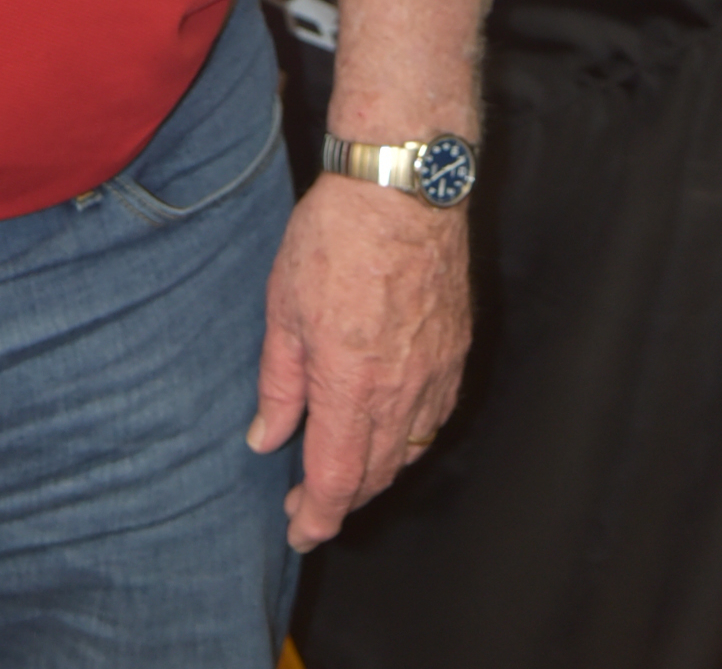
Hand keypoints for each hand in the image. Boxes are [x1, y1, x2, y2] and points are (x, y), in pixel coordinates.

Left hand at [246, 173, 469, 549]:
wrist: (401, 190)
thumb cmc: (334, 238)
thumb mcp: (283, 307)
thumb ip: (279, 383)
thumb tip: (266, 438)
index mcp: (351, 387)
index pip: (337, 480)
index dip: (316, 517)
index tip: (297, 531)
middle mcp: (401, 393)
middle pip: (374, 474)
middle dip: (340, 499)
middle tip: (307, 502)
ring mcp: (436, 375)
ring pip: (407, 452)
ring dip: (374, 472)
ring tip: (343, 468)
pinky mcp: (456, 352)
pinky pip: (433, 418)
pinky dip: (408, 438)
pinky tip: (389, 429)